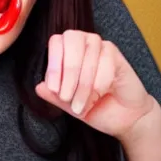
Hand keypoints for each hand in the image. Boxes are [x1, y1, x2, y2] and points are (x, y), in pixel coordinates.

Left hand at [35, 31, 154, 139]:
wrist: (122, 118)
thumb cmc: (94, 106)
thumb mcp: (67, 103)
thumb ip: (53, 95)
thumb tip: (39, 87)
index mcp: (67, 49)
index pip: (56, 42)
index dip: (53, 65)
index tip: (54, 89)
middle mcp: (84, 42)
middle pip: (71, 43)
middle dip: (67, 73)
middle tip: (66, 97)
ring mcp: (102, 46)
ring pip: (87, 58)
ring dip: (82, 86)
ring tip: (81, 105)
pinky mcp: (117, 55)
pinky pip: (105, 65)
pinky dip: (98, 86)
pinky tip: (98, 97)